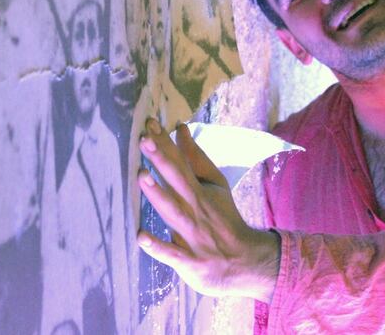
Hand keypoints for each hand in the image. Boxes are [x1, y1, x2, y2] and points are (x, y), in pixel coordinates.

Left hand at [137, 119, 279, 301]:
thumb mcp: (215, 184)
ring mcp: (191, 234)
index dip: (165, 143)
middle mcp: (195, 209)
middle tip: (144, 140)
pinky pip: (171, 253)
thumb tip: (180, 128)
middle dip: (161, 160)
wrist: (244, 260)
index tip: (149, 123)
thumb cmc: (223, 218)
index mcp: (199, 190)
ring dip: (157, 195)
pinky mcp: (188, 260)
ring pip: (172, 212)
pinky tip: (141, 237)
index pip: (180, 162)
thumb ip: (195, 157)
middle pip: (177, 181)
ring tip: (141, 176)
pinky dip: (157, 246)